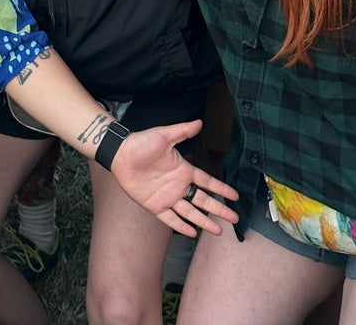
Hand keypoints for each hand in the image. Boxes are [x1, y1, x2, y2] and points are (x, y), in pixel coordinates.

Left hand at [111, 120, 238, 236]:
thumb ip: (182, 131)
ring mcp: (168, 197)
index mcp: (183, 170)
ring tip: (218, 231)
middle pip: (203, 200)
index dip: (221, 189)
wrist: (120, 154)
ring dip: (204, 222)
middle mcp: (178, 186)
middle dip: (219, 209)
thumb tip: (200, 122)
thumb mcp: (164, 135)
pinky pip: (171, 218)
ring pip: (190, 212)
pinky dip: (181, 226)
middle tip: (234, 219)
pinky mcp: (155, 205)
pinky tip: (192, 233)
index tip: (235, 197)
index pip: (207, 182)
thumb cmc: (141, 142)